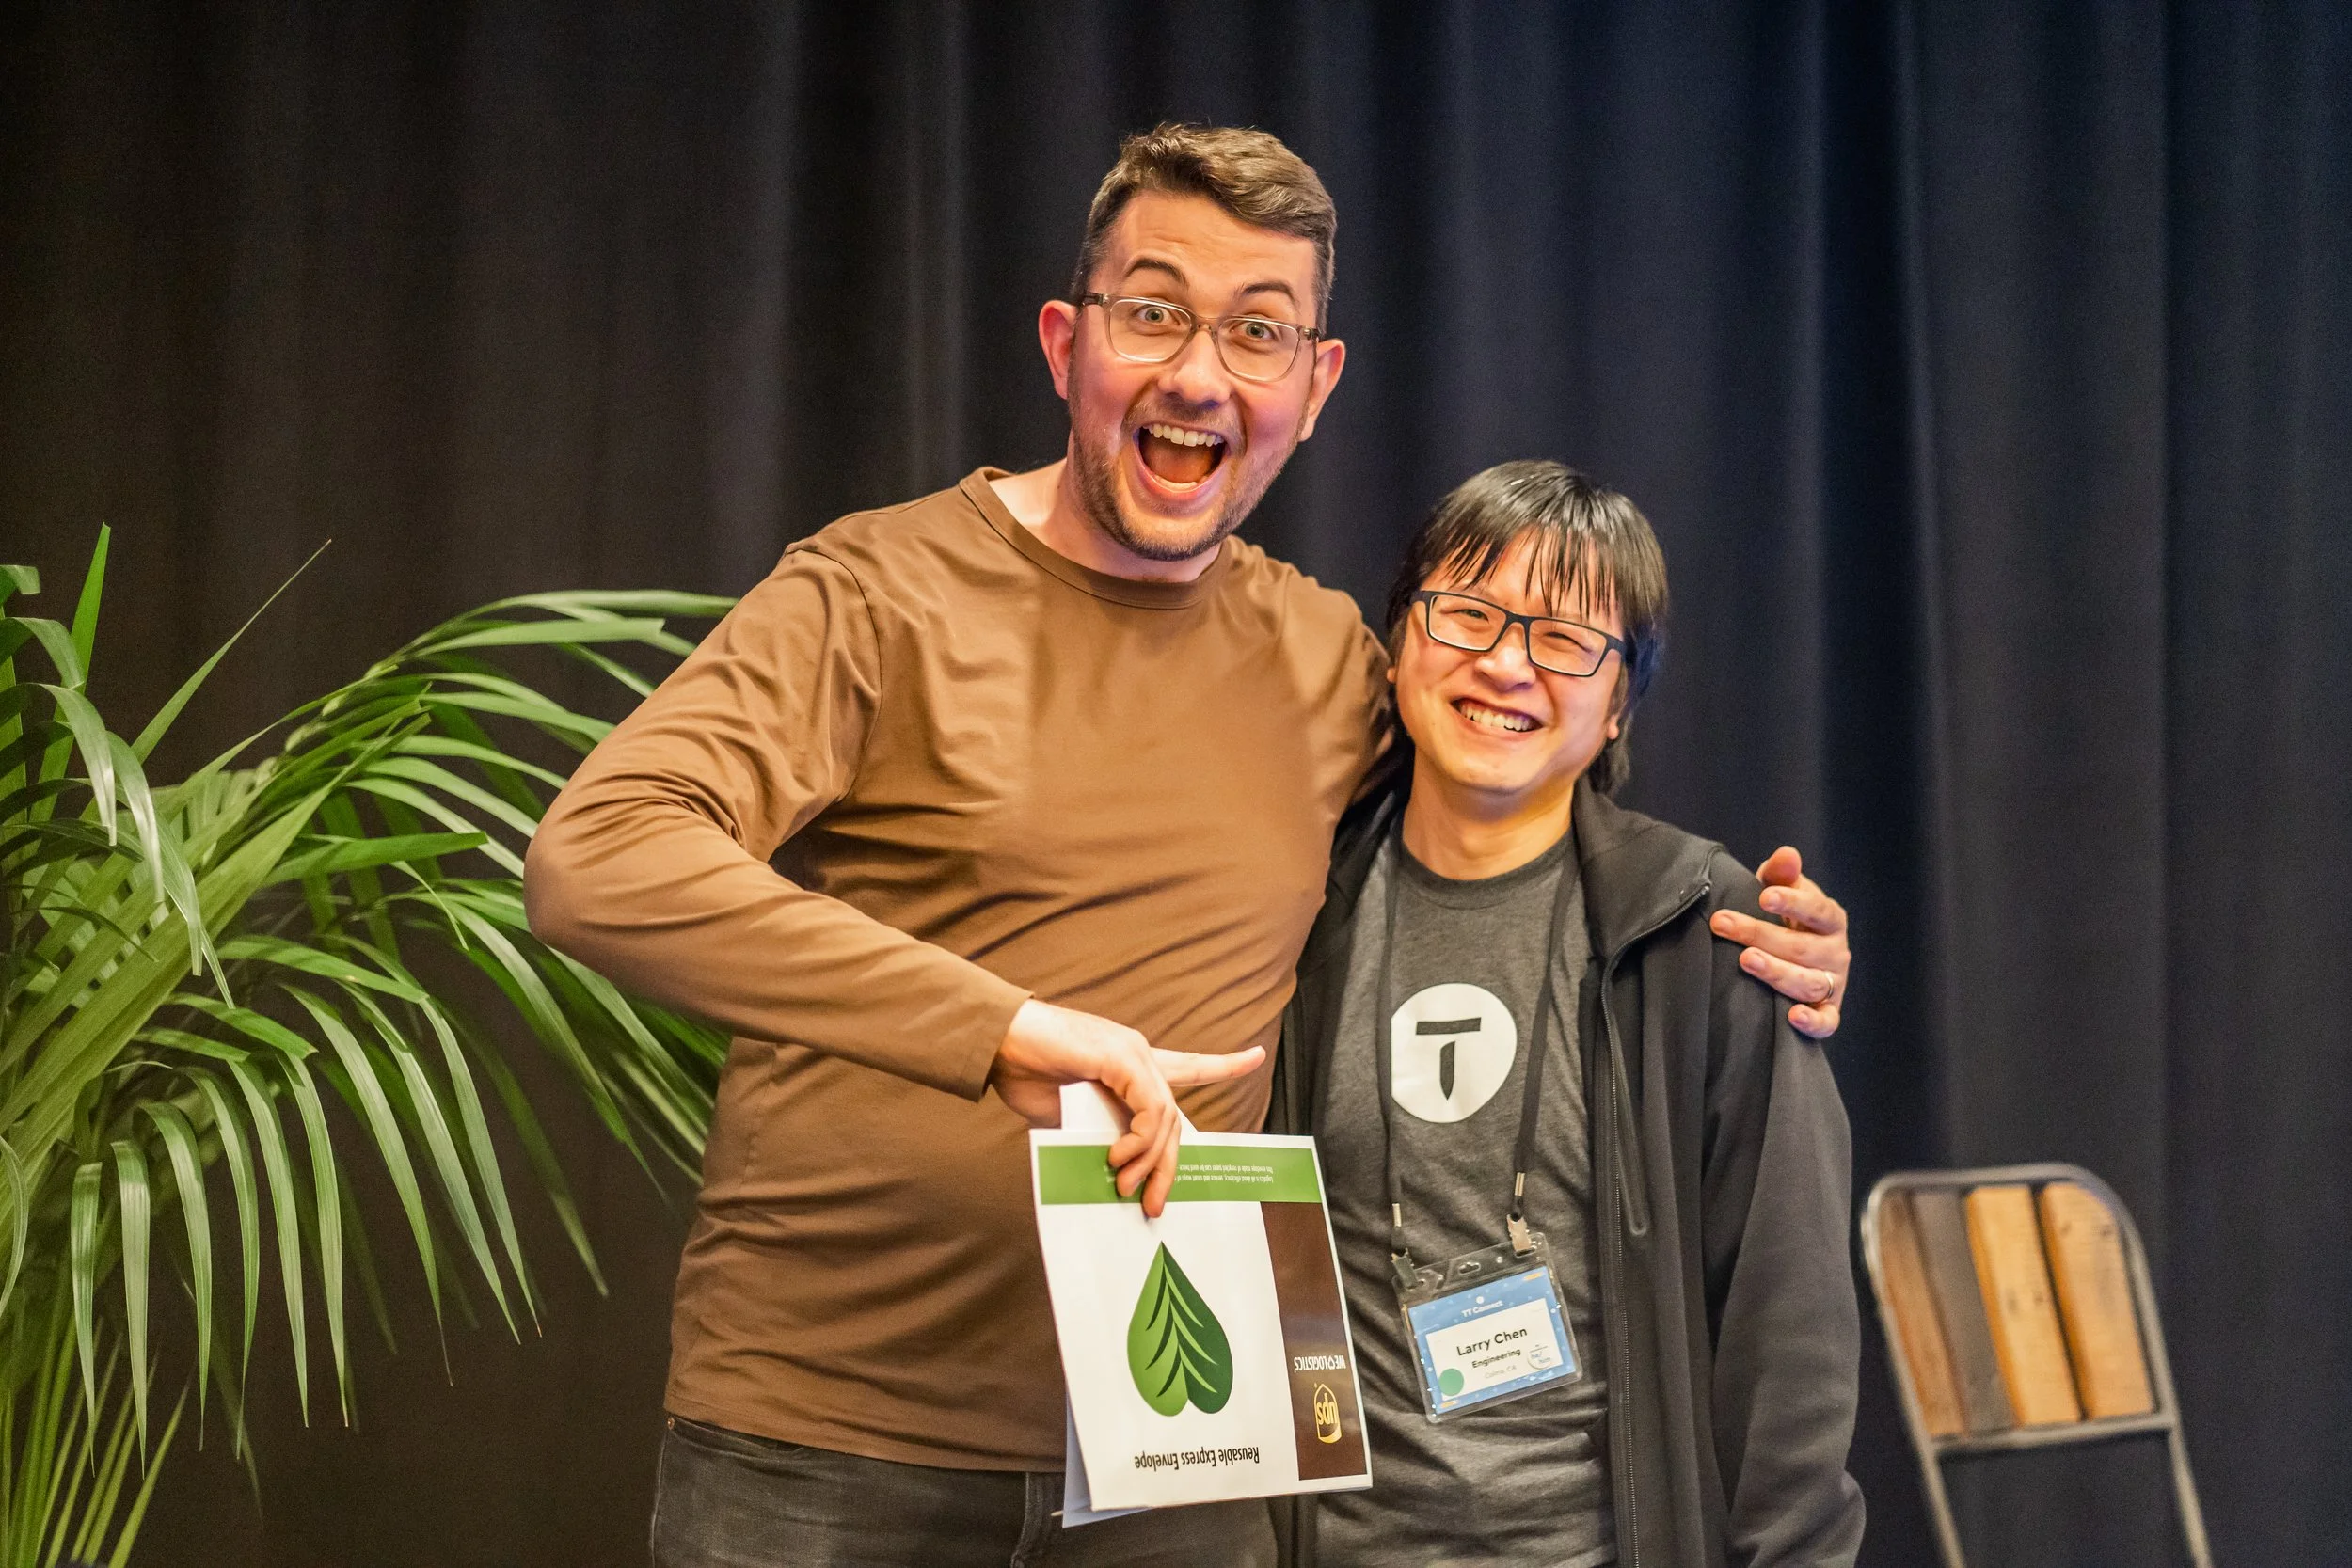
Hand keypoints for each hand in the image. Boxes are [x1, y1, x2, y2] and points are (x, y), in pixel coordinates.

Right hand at [988, 999, 1265, 1216]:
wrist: (997, 1041)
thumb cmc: (1024, 1071)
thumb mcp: (1068, 1116)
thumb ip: (1095, 1135)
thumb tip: (1110, 1171)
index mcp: (1129, 1065)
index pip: (1187, 1064)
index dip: (1223, 1064)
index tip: (1255, 1057)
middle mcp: (1139, 1055)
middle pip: (1175, 1118)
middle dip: (1169, 1167)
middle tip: (1153, 1204)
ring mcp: (1133, 1053)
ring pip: (1165, 1118)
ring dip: (1148, 1161)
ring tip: (1123, 1185)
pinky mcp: (1121, 1057)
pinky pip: (1149, 1109)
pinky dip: (1138, 1140)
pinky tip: (1118, 1157)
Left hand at [1709, 846, 1849, 1039]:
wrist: (1794, 959)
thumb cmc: (1783, 921)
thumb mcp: (1780, 893)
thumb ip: (1781, 875)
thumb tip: (1787, 853)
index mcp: (1830, 919)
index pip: (1816, 909)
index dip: (1792, 903)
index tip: (1762, 897)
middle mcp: (1836, 952)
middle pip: (1802, 947)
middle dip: (1760, 934)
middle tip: (1723, 924)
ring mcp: (1834, 984)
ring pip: (1810, 984)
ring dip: (1777, 972)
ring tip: (1745, 960)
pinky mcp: (1828, 1013)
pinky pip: (1827, 1023)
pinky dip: (1814, 1022)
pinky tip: (1793, 1016)